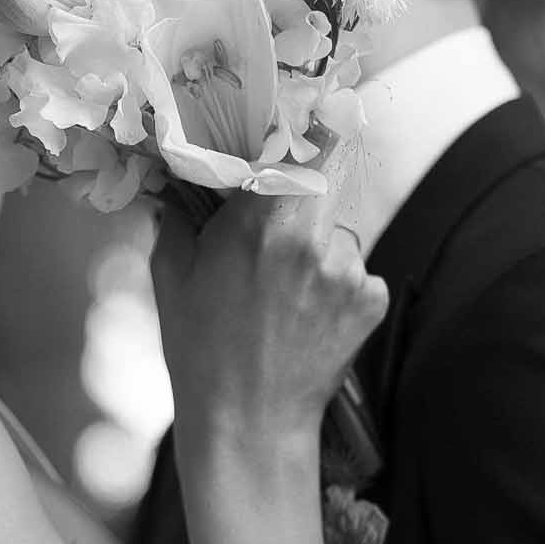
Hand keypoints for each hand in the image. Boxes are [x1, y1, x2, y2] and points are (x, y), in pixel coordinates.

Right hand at [152, 134, 387, 454]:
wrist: (247, 424)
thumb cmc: (199, 348)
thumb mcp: (172, 272)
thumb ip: (180, 212)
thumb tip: (178, 172)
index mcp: (264, 220)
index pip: (311, 141)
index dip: (313, 125)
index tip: (305, 119)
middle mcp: (316, 238)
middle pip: (323, 184)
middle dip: (299, 198)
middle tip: (268, 234)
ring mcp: (351, 271)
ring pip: (338, 233)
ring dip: (316, 249)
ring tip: (281, 297)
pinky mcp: (372, 301)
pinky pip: (356, 271)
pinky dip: (335, 285)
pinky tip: (305, 318)